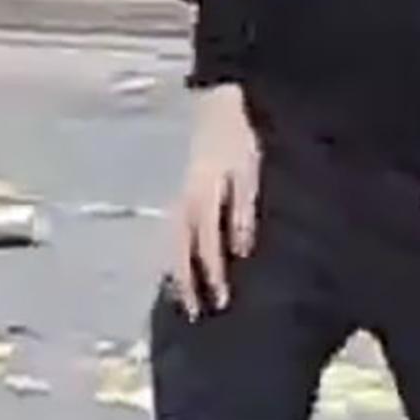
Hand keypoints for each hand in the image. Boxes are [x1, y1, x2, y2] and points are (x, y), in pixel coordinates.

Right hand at [168, 84, 262, 317]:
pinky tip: (181, 267)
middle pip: (179, 251)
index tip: (221, 301)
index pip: (205, 247)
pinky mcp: (180, 194)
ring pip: (171, 243)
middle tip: (196, 313)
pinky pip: (173, 232)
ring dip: (176, 272)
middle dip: (186, 283)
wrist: (218, 106)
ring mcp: (177, 198)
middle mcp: (183, 202)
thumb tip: (239, 250)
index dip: (213, 276)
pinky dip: (176, 254)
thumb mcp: (247, 173)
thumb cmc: (239, 139)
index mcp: (201, 198)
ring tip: (183, 298)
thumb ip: (241, 211)